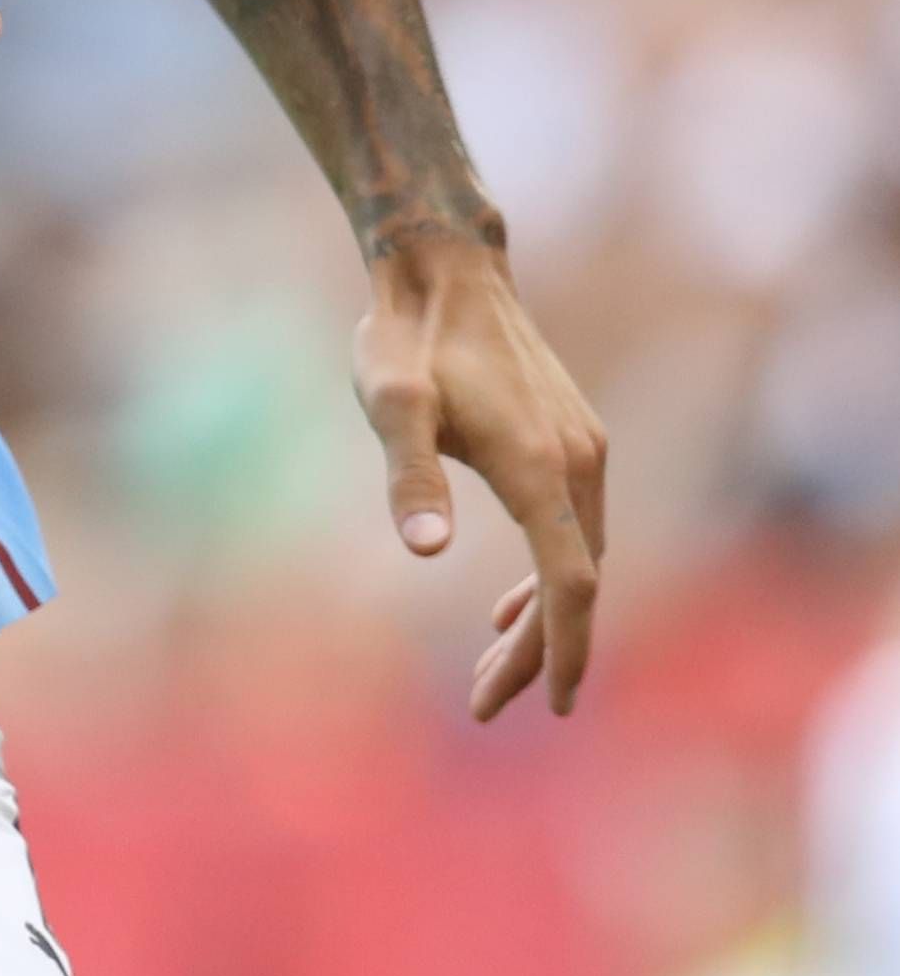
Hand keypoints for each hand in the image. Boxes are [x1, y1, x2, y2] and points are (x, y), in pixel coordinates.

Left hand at [353, 228, 607, 717]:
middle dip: (536, 651)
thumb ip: (409, 475)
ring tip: (489, 667)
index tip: (547, 706)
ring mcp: (583, 449)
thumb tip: (427, 552)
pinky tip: (512, 601)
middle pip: (577, 584)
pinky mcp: (573, 438)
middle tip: (485, 704)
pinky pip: (576, 529)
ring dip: (542, 618)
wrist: (443, 268)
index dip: (561, 650)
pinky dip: (552, 574)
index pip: (572, 585)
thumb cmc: (407, 338)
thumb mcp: (391, 404)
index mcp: (543, 469)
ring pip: (579, 558)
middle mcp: (580, 464)